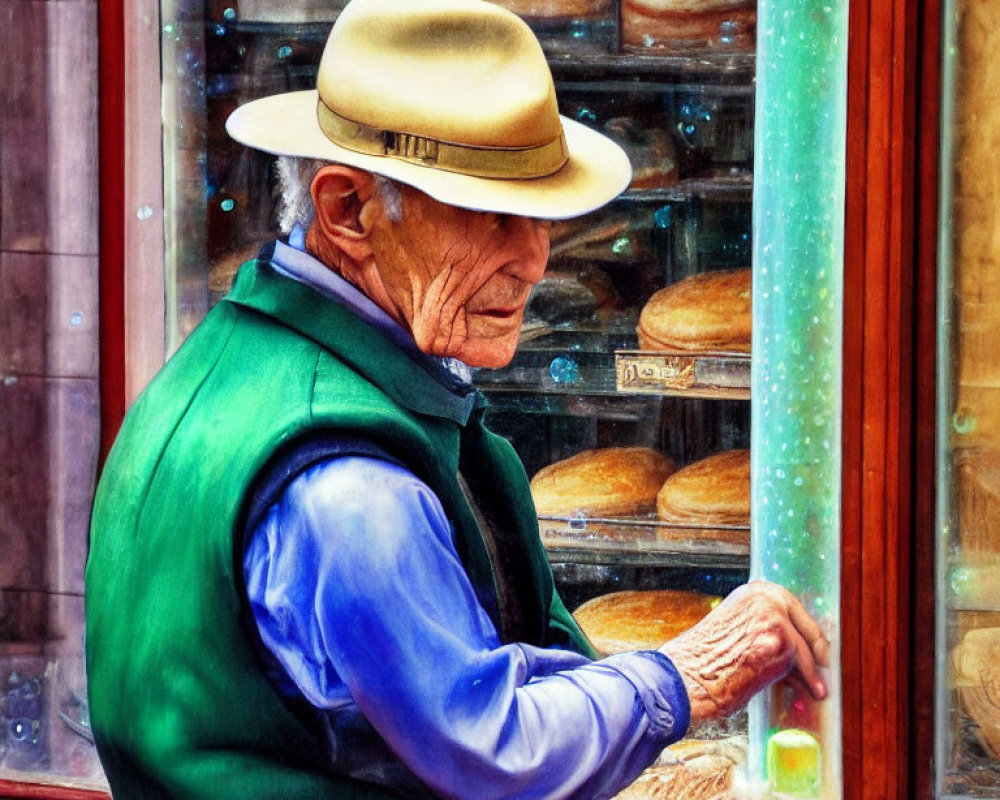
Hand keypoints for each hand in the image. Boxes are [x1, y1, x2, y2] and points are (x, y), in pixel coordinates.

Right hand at [659, 580, 829, 723]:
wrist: (687, 675)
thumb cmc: (702, 661)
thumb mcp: (731, 630)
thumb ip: (757, 627)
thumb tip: (788, 644)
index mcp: (750, 593)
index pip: (788, 604)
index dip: (803, 626)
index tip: (812, 640)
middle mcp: (764, 597)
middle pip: (803, 621)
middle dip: (816, 644)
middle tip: (825, 662)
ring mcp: (774, 616)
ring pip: (803, 646)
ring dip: (812, 670)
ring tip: (817, 688)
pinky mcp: (782, 640)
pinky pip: (802, 664)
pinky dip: (806, 680)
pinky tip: (808, 691)